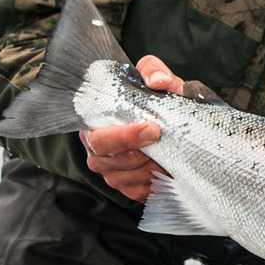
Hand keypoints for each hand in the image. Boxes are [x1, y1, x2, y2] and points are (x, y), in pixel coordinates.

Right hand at [80, 55, 184, 201]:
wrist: (169, 116)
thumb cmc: (155, 95)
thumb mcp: (155, 77)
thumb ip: (153, 71)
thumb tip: (158, 81)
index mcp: (95, 121)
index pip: (98, 137)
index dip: (124, 137)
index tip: (153, 129)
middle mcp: (96, 148)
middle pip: (105, 162)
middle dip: (137, 156)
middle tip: (162, 144)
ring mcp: (109, 169)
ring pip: (120, 180)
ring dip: (147, 170)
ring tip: (166, 155)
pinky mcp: (125, 184)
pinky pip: (134, 193)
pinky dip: (151, 184)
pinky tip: (164, 171)